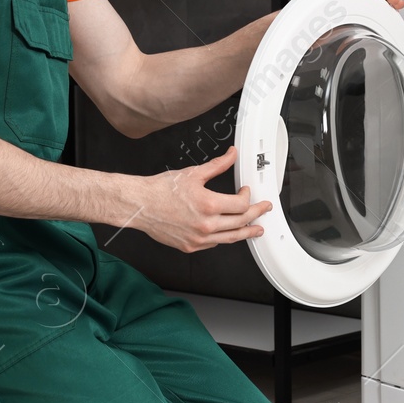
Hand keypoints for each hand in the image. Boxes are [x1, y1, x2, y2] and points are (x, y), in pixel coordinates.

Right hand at [129, 146, 272, 253]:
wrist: (140, 204)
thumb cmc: (160, 190)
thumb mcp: (193, 173)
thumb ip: (217, 165)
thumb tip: (231, 155)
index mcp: (208, 205)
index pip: (241, 205)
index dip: (248, 197)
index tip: (246, 192)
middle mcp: (205, 225)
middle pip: (241, 222)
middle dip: (256, 215)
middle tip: (263, 210)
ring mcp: (198, 238)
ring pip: (231, 238)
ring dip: (246, 232)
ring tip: (256, 229)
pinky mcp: (190, 246)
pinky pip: (214, 244)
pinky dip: (225, 237)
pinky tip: (228, 233)